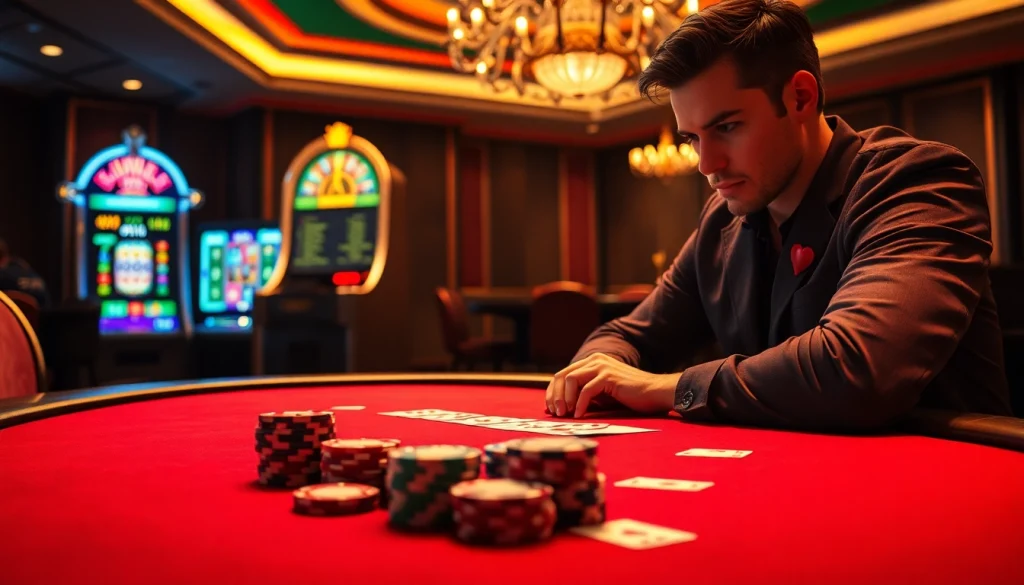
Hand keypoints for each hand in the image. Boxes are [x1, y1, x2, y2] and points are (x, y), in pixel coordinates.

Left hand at [544, 353, 680, 417]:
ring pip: (571, 380)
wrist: (655, 393)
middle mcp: (595, 360)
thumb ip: (584, 395)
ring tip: (566, 415)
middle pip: (562, 376)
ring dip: (565, 399)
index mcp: (592, 362)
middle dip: (555, 396)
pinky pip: (586, 390)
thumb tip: (561, 408)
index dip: (552, 392)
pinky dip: (579, 404)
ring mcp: (602, 366)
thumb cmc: (629, 397)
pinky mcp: (609, 376)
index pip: (562, 374)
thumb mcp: (602, 395)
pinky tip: (579, 415)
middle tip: (556, 414)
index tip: (550, 409)